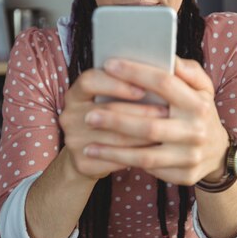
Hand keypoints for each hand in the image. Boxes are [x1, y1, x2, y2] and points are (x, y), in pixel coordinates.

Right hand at [59, 66, 168, 180]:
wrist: (90, 157)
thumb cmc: (110, 118)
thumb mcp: (110, 98)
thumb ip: (127, 84)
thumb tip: (158, 74)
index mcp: (75, 94)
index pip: (90, 81)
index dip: (116, 83)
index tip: (143, 88)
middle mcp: (69, 116)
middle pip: (107, 110)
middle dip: (140, 110)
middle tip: (166, 111)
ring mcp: (73, 141)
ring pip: (116, 137)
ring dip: (145, 133)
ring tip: (167, 129)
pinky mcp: (82, 163)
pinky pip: (116, 159)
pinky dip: (138, 154)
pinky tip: (156, 149)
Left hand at [81, 56, 228, 184]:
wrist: (218, 153)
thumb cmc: (199, 113)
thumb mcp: (202, 89)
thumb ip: (188, 71)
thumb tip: (169, 57)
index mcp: (198, 103)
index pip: (164, 83)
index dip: (136, 73)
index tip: (108, 65)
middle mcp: (196, 130)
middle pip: (149, 124)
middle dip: (116, 119)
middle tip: (89, 115)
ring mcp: (191, 156)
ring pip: (145, 154)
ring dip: (113, 150)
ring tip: (88, 145)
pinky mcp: (184, 175)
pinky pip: (149, 169)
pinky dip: (123, 163)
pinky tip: (104, 157)